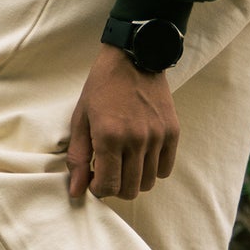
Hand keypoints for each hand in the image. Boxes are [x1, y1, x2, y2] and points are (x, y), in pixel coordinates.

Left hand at [67, 45, 179, 200]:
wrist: (134, 58)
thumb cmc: (102, 87)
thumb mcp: (80, 119)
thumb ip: (78, 158)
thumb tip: (76, 191)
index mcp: (109, 137)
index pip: (108, 186)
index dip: (98, 190)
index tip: (94, 179)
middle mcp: (136, 140)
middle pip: (129, 190)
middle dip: (115, 188)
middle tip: (108, 172)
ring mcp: (157, 137)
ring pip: (148, 182)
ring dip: (134, 180)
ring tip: (124, 163)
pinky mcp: (172, 132)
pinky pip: (165, 169)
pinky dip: (153, 169)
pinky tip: (141, 156)